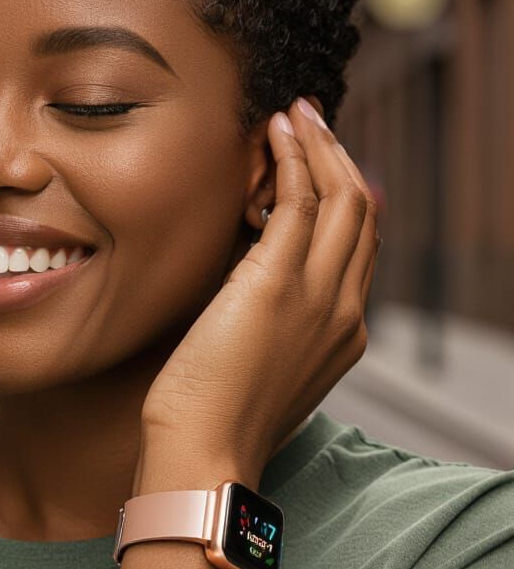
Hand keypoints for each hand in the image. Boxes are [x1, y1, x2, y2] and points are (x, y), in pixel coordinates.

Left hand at [137, 97, 380, 486]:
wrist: (205, 453)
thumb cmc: (213, 422)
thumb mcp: (259, 370)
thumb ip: (269, 328)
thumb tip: (243, 291)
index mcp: (343, 334)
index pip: (358, 249)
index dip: (341, 199)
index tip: (316, 167)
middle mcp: (345, 310)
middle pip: (362, 214)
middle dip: (339, 160)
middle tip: (311, 123)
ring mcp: (320, 294)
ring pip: (342, 197)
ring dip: (319, 147)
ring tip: (295, 115)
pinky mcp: (279, 281)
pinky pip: (300, 200)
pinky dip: (293, 158)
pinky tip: (275, 133)